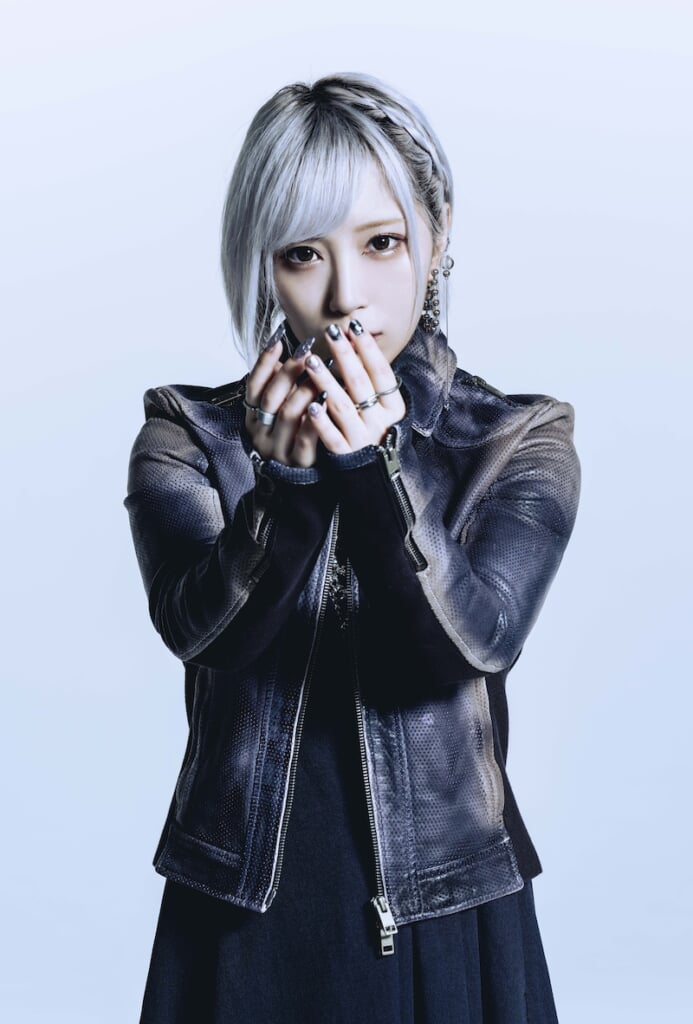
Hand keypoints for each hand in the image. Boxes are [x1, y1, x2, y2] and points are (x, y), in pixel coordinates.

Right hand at [244, 334, 322, 466]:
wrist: (299, 486)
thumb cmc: (293, 440)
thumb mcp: (279, 413)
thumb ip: (279, 387)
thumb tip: (282, 345)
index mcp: (252, 419)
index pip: (253, 386)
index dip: (264, 362)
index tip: (279, 339)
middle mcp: (261, 434)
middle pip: (271, 397)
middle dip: (289, 371)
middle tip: (307, 351)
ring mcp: (278, 450)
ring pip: (288, 414)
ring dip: (305, 389)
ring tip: (321, 372)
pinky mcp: (298, 463)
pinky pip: (305, 438)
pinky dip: (315, 417)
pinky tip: (327, 399)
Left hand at [302, 321, 405, 453]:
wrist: (377, 478)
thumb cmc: (376, 436)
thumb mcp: (384, 410)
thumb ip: (372, 385)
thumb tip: (356, 344)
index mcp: (393, 408)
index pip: (381, 372)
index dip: (368, 349)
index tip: (354, 326)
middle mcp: (380, 421)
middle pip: (361, 383)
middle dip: (345, 356)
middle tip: (330, 332)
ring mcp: (363, 438)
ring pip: (343, 406)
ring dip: (327, 382)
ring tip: (311, 362)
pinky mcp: (347, 456)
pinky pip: (334, 437)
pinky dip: (323, 422)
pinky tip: (312, 406)